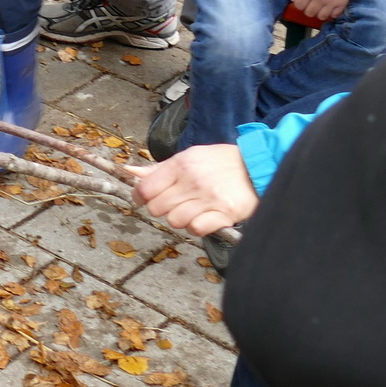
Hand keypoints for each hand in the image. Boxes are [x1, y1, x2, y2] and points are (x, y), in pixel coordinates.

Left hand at [133, 144, 258, 236]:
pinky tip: (204, 218)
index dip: (140, 197)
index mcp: (181, 164)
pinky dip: (196, 227)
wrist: (257, 165)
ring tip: (192, 209)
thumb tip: (129, 171)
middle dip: (162, 209)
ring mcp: (208, 197)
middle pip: (157, 208)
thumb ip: (158, 169)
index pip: (146, 188)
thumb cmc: (220, 161)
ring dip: (180, 219)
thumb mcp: (189, 157)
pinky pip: (196, 229)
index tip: (144, 199)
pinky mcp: (224, 213)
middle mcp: (192, 180)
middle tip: (175, 203)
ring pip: (175, 221)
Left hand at [290, 0, 351, 22]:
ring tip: (322, 6)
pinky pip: (334, 15)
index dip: (300, 4)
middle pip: (309, 13)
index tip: (304, 0)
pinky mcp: (342, 3)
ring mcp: (331, 2)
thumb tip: (294, 0)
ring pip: (321, 17)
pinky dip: (332, 13)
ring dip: (320, 12)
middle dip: (309, 9)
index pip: (299, 6)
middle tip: (313, 3)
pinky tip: (331, 7)